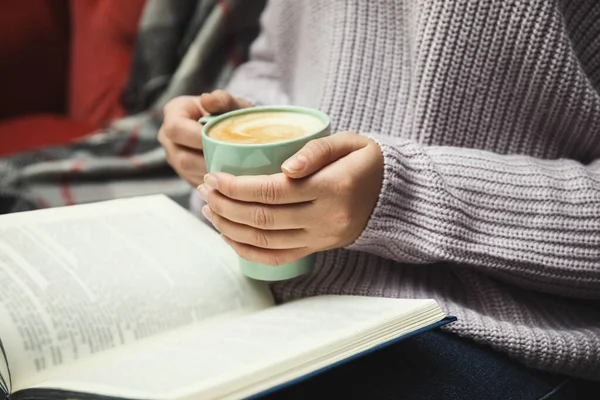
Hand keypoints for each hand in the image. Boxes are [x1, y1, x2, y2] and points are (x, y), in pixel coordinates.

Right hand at [158, 90, 251, 185]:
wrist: (229, 126)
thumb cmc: (228, 112)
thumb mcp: (229, 103)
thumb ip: (222, 99)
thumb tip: (208, 99)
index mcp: (173, 114)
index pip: (176, 129)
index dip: (198, 138)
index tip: (223, 141)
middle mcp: (168, 138)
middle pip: (182, 157)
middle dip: (209, 160)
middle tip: (234, 161)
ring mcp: (174, 158)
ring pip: (189, 173)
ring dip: (213, 173)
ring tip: (234, 169)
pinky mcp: (185, 174)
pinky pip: (197, 182)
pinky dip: (215, 181)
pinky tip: (231, 176)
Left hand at [197, 132, 383, 265]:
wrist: (392, 196)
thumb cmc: (365, 162)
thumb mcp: (350, 142)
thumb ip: (318, 149)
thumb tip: (286, 166)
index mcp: (332, 189)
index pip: (273, 191)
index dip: (237, 186)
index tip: (214, 175)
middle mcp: (325, 219)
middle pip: (263, 218)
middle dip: (225, 205)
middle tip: (204, 189)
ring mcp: (320, 238)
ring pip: (265, 241)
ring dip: (230, 227)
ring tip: (209, 209)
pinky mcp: (316, 248)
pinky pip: (276, 258)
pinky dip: (247, 251)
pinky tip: (228, 236)